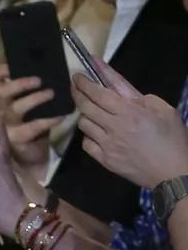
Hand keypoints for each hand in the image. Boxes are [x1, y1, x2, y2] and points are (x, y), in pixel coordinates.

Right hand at [0, 66, 59, 168]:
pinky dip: (48, 119)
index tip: (13, 65)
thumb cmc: (27, 125)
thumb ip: (25, 91)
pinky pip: (33, 127)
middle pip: (1, 93)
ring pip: (16, 108)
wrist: (29, 157)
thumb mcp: (23, 106)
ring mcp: (6, 126)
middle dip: (19, 83)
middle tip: (38, 80)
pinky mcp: (17, 139)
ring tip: (51, 93)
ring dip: (35, 98)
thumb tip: (43, 69)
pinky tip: (60, 115)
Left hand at [74, 66, 187, 190]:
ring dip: (84, 114)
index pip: (99, 93)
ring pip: (83, 124)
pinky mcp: (105, 160)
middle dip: (77, 93)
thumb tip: (116, 86)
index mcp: (130, 113)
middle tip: (76, 86)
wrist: (173, 174)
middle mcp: (114, 127)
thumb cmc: (172, 139)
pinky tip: (96, 132)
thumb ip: (138, 96)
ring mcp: (107, 145)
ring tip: (91, 110)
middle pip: (85, 107)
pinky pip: (86, 144)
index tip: (77, 75)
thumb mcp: (164, 110)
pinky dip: (88, 135)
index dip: (84, 83)